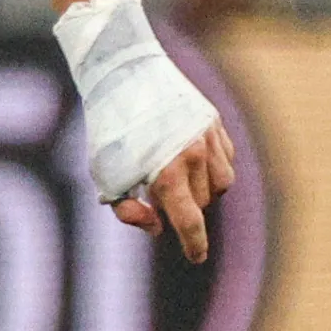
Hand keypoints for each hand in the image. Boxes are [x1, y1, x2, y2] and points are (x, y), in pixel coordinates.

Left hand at [111, 119, 236, 263]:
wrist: (125, 73)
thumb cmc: (110, 130)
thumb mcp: (106, 176)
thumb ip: (129, 211)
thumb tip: (158, 229)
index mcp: (168, 173)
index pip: (190, 222)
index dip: (195, 245)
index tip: (197, 257)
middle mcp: (194, 156)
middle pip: (203, 203)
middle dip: (184, 205)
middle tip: (157, 188)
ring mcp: (209, 137)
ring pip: (221, 183)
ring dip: (203, 188)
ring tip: (178, 174)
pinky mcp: (215, 121)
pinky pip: (225, 158)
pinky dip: (212, 166)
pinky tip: (190, 157)